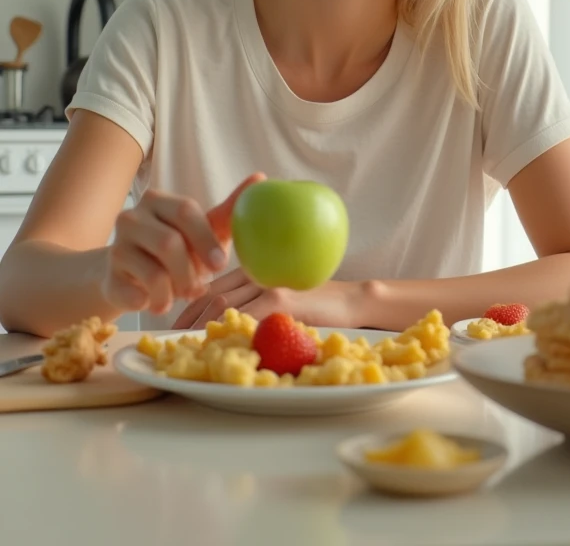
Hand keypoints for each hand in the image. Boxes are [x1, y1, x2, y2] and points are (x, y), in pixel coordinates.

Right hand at [103, 173, 265, 314]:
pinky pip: (134, 296)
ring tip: (179, 295)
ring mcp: (116, 247)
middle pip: (169, 243)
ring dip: (174, 291)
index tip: (221, 265)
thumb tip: (261, 178)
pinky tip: (156, 301)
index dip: (205, 239)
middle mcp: (131, 217)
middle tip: (199, 287)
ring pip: (153, 274)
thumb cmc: (177, 247)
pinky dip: (152, 303)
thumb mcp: (203, 228)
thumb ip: (229, 210)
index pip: (184, 211)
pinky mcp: (107, 277)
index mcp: (157, 200)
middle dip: (190, 271)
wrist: (131, 273)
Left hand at [173, 267, 370, 329]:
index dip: (190, 307)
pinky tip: (215, 342)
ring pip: (223, 304)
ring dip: (200, 326)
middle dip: (187, 318)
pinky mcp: (281, 299)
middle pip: (212, 296)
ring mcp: (268, 285)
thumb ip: (257, 304)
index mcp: (254, 273)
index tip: (173, 327)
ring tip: (182, 345)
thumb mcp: (281, 300)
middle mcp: (257, 275)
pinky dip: (228, 329)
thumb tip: (228, 328)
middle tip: (169, 341)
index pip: (214, 289)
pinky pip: (247, 315)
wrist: (351, 300)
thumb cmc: (317, 304)